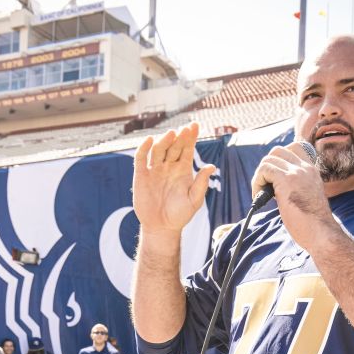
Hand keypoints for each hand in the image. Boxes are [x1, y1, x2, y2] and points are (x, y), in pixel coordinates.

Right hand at [132, 122, 216, 243]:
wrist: (161, 227)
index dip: (191, 137)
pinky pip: (141, 158)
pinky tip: (150, 140)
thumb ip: (201, 183)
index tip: (195, 125)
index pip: (188, 148)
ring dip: (164, 140)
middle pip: (174, 146)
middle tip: (185, 129)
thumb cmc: (180, 215)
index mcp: (183, 169)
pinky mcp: (141, 175)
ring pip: (159, 149)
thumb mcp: (194, 200)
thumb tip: (211, 166)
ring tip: (171, 134)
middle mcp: (169, 166)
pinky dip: (143, 148)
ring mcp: (154, 169)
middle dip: (180, 137)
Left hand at [250, 142, 334, 251]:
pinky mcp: (286, 180)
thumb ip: (297, 187)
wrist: (321, 233)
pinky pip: (264, 169)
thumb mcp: (307, 198)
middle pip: (278, 151)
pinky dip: (257, 182)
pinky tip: (260, 197)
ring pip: (268, 159)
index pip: (295, 147)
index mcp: (312, 171)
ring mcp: (297, 172)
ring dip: (260, 176)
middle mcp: (306, 168)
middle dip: (267, 167)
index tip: (275, 178)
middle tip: (266, 187)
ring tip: (261, 194)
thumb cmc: (313, 225)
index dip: (280, 160)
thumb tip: (276, 188)